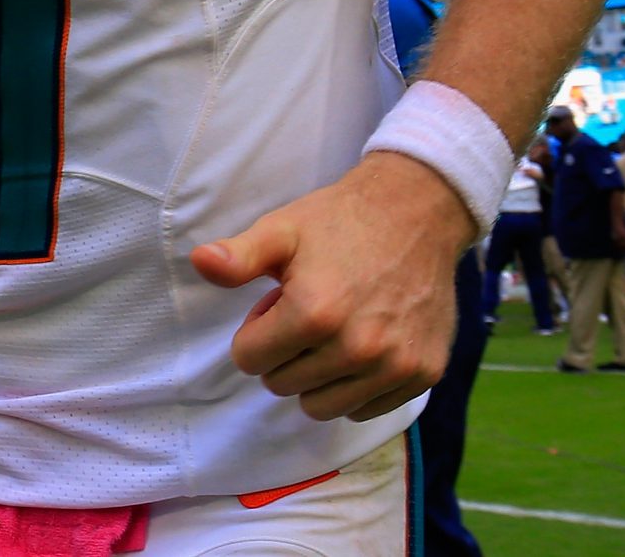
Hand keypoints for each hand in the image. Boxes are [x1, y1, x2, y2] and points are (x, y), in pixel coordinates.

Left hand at [191, 152, 465, 422]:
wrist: (415, 214)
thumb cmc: (338, 223)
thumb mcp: (280, 231)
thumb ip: (238, 256)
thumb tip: (200, 262)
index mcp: (314, 313)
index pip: (249, 360)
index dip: (255, 330)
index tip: (276, 304)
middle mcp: (358, 348)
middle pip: (282, 384)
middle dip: (282, 353)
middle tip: (305, 313)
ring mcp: (395, 365)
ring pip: (321, 406)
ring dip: (314, 377)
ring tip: (331, 331)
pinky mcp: (424, 374)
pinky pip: (365, 409)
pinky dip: (354, 387)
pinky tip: (362, 346)